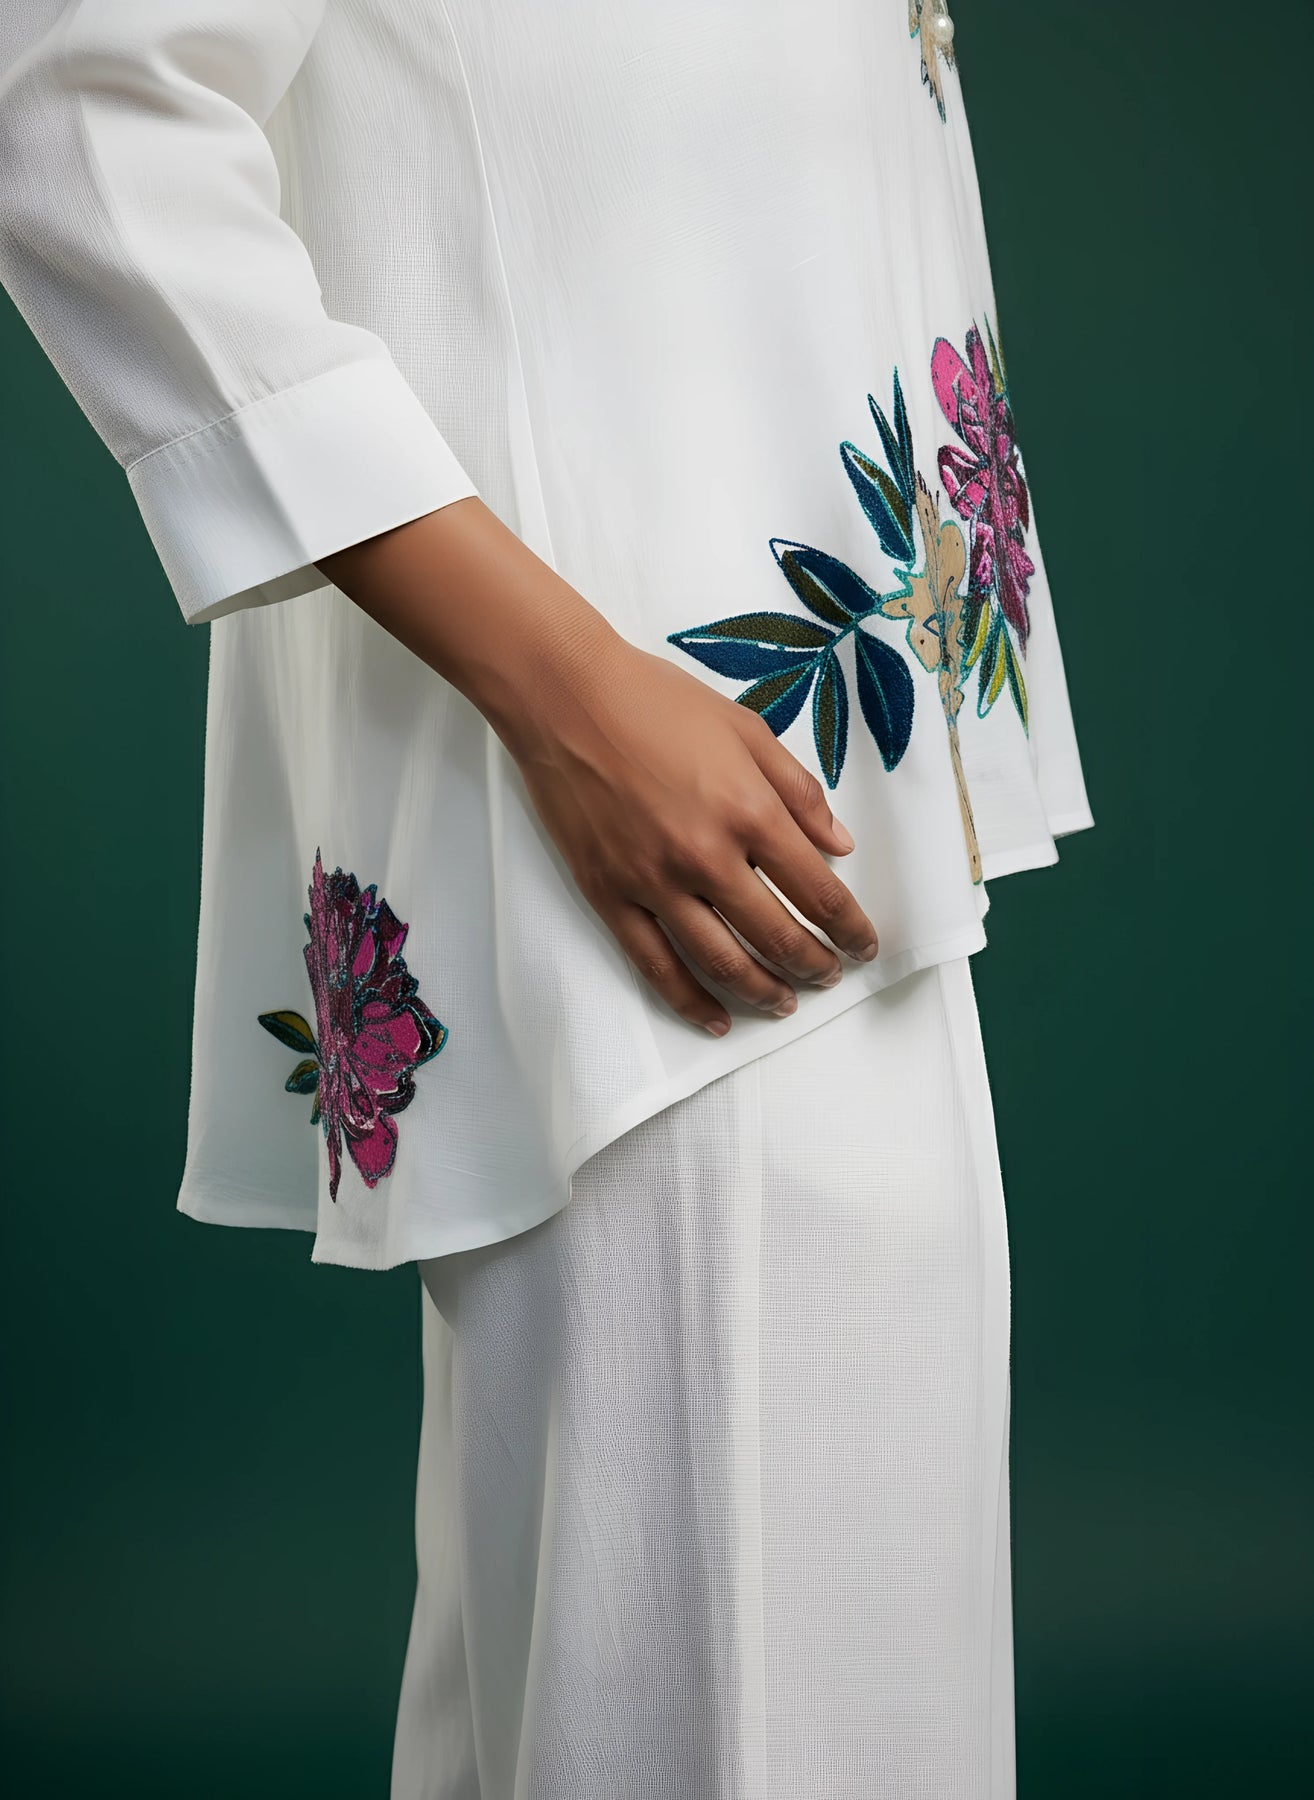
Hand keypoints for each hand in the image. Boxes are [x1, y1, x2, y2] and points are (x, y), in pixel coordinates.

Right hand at [316, 498, 877, 1036]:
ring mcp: (655, 883)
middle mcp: (708, 857)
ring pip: (722, 962)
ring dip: (763, 992)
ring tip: (784, 1004)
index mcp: (750, 811)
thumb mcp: (746, 729)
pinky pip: (656, 966)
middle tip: (830, 977)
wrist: (564, 698)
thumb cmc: (657, 701)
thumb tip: (839, 845)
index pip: (818, 891)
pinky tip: (716, 1019)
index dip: (850, 928)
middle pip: (777, 937)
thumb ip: (799, 790)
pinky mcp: (610, 896)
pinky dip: (691, 1001)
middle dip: (815, 966)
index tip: (864, 946)